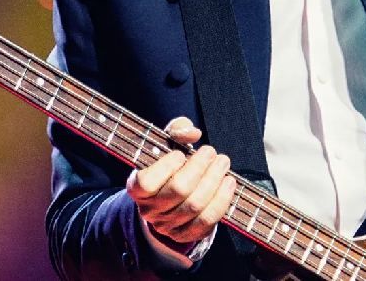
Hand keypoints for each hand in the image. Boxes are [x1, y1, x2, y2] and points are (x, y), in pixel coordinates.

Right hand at [126, 116, 236, 246]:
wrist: (168, 198)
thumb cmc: (168, 164)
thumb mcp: (166, 143)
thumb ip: (176, 130)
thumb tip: (193, 133)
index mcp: (137, 188)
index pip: (147, 182)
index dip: (166, 166)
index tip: (181, 153)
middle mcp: (149, 210)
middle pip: (178, 190)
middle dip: (200, 167)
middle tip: (212, 152)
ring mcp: (167, 225)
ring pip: (195, 205)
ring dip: (214, 180)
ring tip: (223, 163)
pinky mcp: (186, 234)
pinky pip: (207, 221)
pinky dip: (221, 200)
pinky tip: (229, 182)